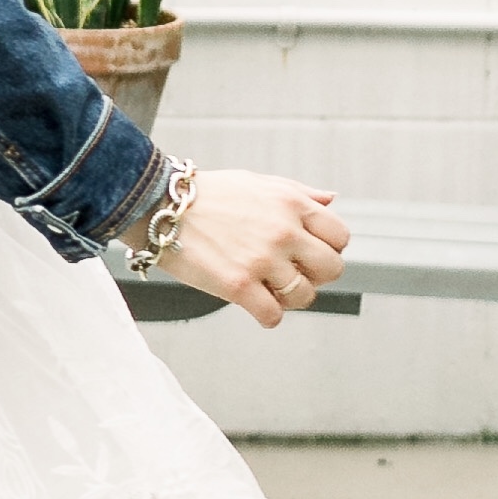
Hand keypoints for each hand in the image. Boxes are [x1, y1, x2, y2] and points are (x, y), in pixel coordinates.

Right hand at [156, 173, 347, 328]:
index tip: (309, 254)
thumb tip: (332, 199)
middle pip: (332, 269)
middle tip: (292, 274)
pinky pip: (273, 316)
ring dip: (289, 298)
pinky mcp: (238, 285)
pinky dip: (267, 315)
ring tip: (269, 289)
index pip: (340, 236)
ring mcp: (262, 259)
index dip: (329, 249)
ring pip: (304, 296)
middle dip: (316, 275)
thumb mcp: (258, 182)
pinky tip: (253, 303)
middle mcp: (283, 231)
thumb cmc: (207, 194)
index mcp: (292, 203)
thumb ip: (299, 192)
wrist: (157, 204)